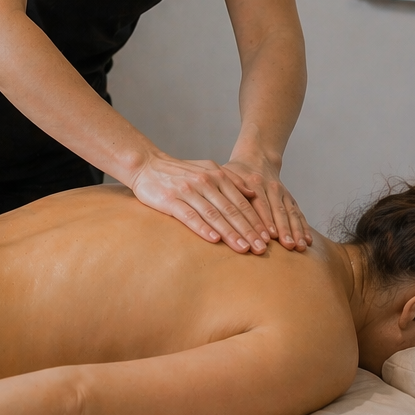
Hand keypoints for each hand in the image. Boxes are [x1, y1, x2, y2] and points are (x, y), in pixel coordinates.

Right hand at [129, 153, 272, 253]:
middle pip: (231, 210)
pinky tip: (214, 240)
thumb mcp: (208, 169)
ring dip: (230, 233)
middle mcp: (205, 182)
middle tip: (261, 249)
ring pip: (213, 215)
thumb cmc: (180, 172)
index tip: (267, 238)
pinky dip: (202, 228)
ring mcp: (188, 191)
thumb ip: (231, 179)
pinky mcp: (170, 200)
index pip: (241, 202)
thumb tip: (253, 193)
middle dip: (248, 231)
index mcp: (217, 176)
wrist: (147, 165)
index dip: (255, 221)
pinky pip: (189, 216)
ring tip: (243, 249)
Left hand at [222, 157, 310, 251]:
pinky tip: (308, 240)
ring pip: (290, 213)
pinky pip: (298, 213)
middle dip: (283, 230)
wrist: (257, 159)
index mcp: (253, 182)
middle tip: (287, 246)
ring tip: (299, 246)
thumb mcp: (227, 175)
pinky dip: (304, 227)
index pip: (260, 204)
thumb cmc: (237, 173)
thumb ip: (226, 190)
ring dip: (296, 230)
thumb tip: (222, 208)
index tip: (269, 237)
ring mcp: (282, 193)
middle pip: (278, 211)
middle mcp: (271, 187)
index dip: (265, 221)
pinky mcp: (289, 198)